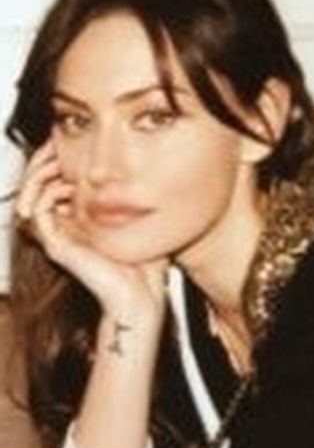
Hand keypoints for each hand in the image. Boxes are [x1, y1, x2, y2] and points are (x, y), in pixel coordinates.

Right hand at [15, 141, 167, 322]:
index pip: (57, 182)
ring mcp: (58, 236)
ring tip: (64, 165)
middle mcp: (65, 227)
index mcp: (79, 221)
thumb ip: (129, 198)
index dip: (61, 161)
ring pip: (34, 193)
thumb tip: (136, 171)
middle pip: (40, 182)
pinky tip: (68, 186)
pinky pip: (38, 211)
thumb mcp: (139, 221)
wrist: (141, 297)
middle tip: (62, 151)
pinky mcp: (56, 245)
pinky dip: (49, 192)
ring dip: (46, 172)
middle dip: (49, 161)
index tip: (77, 150)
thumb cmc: (145, 267)